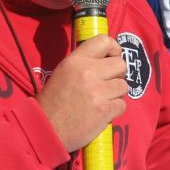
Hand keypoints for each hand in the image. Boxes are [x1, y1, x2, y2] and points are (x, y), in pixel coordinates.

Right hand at [36, 35, 127, 151]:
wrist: (46, 129)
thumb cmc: (53, 102)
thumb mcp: (63, 72)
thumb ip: (84, 63)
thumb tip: (107, 59)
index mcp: (75, 60)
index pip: (104, 41)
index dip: (114, 49)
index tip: (112, 58)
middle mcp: (88, 72)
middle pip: (120, 65)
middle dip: (117, 75)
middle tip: (107, 84)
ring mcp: (98, 92)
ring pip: (123, 86)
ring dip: (116, 94)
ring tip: (102, 100)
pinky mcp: (104, 110)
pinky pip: (122, 105)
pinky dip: (114, 110)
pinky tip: (101, 112)